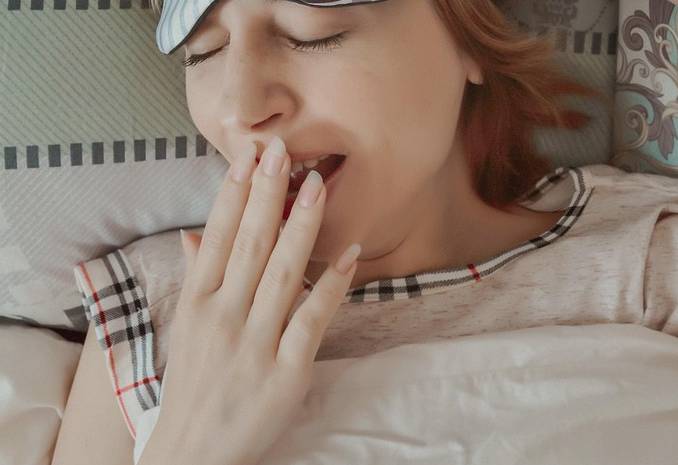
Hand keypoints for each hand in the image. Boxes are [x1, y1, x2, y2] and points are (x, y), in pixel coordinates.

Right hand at [141, 136, 360, 464]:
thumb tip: (195, 235)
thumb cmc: (193, 383)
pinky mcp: (285, 372)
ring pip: (282, 273)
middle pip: (250, 244)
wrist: (192, 451)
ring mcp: (255, 344)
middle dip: (268, 194)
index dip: (234, 192)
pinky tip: (348, 254)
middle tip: (284, 150)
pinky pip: (312, 320)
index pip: (217, 236)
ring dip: (301, 226)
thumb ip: (196, 278)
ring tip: (317, 185)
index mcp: (198, 302)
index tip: (249, 155)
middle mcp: (223, 316)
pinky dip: (331, 285)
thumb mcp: (187, 328)